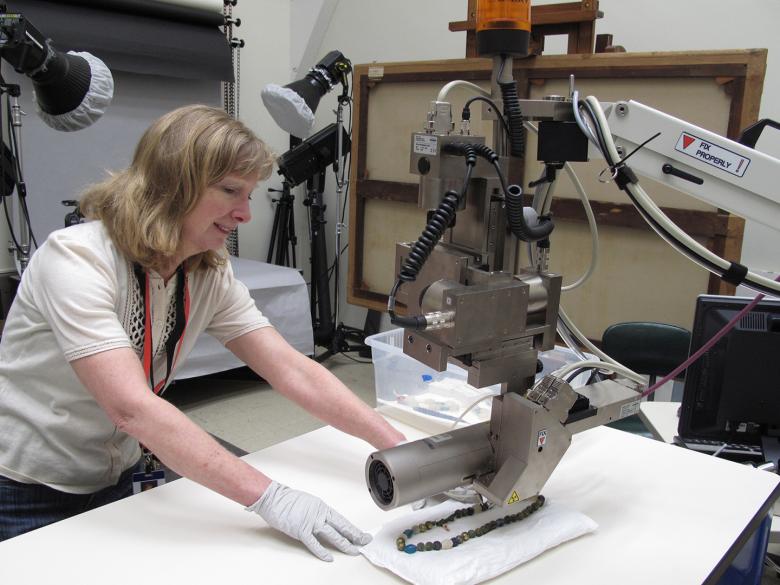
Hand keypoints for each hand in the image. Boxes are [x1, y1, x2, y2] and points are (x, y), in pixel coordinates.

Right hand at [246, 481, 370, 561]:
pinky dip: (322, 551)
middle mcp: (320, 514)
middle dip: (355, 535)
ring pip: (332, 535)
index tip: (362, 534)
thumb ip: (318, 513)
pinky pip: (314, 543)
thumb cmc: (288, 500)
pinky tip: (329, 557)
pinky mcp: (301, 530)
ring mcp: (311, 522)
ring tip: (354, 551)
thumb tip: (325, 521)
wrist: (274, 498)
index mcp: (322, 507)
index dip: (353, 528)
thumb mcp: (308, 503)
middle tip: (365, 541)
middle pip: (342, 526)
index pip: (342, 520)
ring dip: (344, 544)